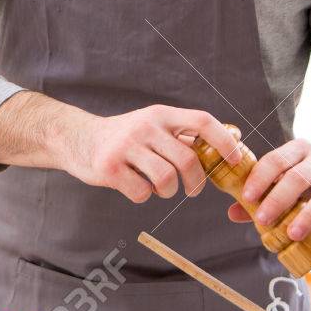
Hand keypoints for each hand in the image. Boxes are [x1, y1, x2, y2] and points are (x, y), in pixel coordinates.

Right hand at [60, 105, 241, 202]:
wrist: (76, 138)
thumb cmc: (123, 137)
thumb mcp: (151, 125)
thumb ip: (180, 134)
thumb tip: (226, 145)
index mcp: (160, 115)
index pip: (202, 122)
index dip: (224, 141)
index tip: (235, 160)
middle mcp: (145, 126)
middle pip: (187, 159)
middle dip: (196, 183)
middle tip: (193, 191)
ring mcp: (126, 146)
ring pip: (166, 179)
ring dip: (168, 192)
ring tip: (159, 189)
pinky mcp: (109, 167)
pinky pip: (141, 192)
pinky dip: (143, 196)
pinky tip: (135, 186)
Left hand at [229, 138, 310, 246]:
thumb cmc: (309, 177)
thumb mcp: (287, 177)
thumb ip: (262, 193)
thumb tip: (233, 212)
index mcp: (298, 149)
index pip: (276, 160)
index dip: (260, 178)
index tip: (247, 197)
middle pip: (298, 177)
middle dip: (278, 199)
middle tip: (263, 219)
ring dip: (308, 216)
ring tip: (292, 235)